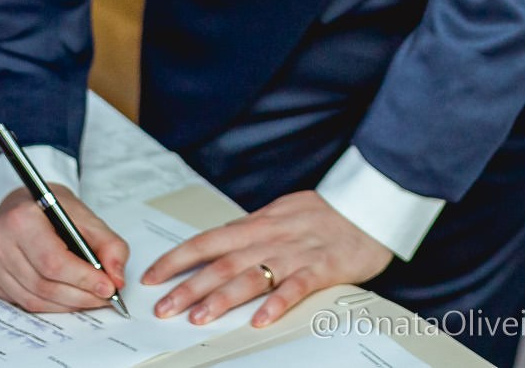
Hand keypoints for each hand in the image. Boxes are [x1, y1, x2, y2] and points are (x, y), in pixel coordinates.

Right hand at [0, 184, 128, 312]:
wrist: (24, 204)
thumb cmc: (53, 210)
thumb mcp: (87, 217)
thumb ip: (110, 245)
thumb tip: (116, 278)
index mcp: (22, 219)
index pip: (54, 261)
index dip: (83, 279)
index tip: (108, 287)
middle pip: (44, 284)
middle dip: (80, 295)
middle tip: (104, 297)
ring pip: (34, 299)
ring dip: (67, 304)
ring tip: (89, 298)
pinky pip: (23, 302)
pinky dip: (49, 305)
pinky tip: (66, 297)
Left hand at [144, 190, 391, 329]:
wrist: (371, 205)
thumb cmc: (326, 212)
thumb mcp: (282, 213)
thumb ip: (252, 231)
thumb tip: (219, 244)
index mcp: (259, 223)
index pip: (209, 240)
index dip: (178, 258)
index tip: (153, 276)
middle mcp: (272, 237)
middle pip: (223, 262)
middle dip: (190, 286)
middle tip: (164, 307)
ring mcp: (297, 253)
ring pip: (253, 275)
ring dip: (223, 297)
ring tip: (200, 317)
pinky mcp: (323, 267)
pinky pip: (296, 286)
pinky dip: (277, 302)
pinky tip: (260, 319)